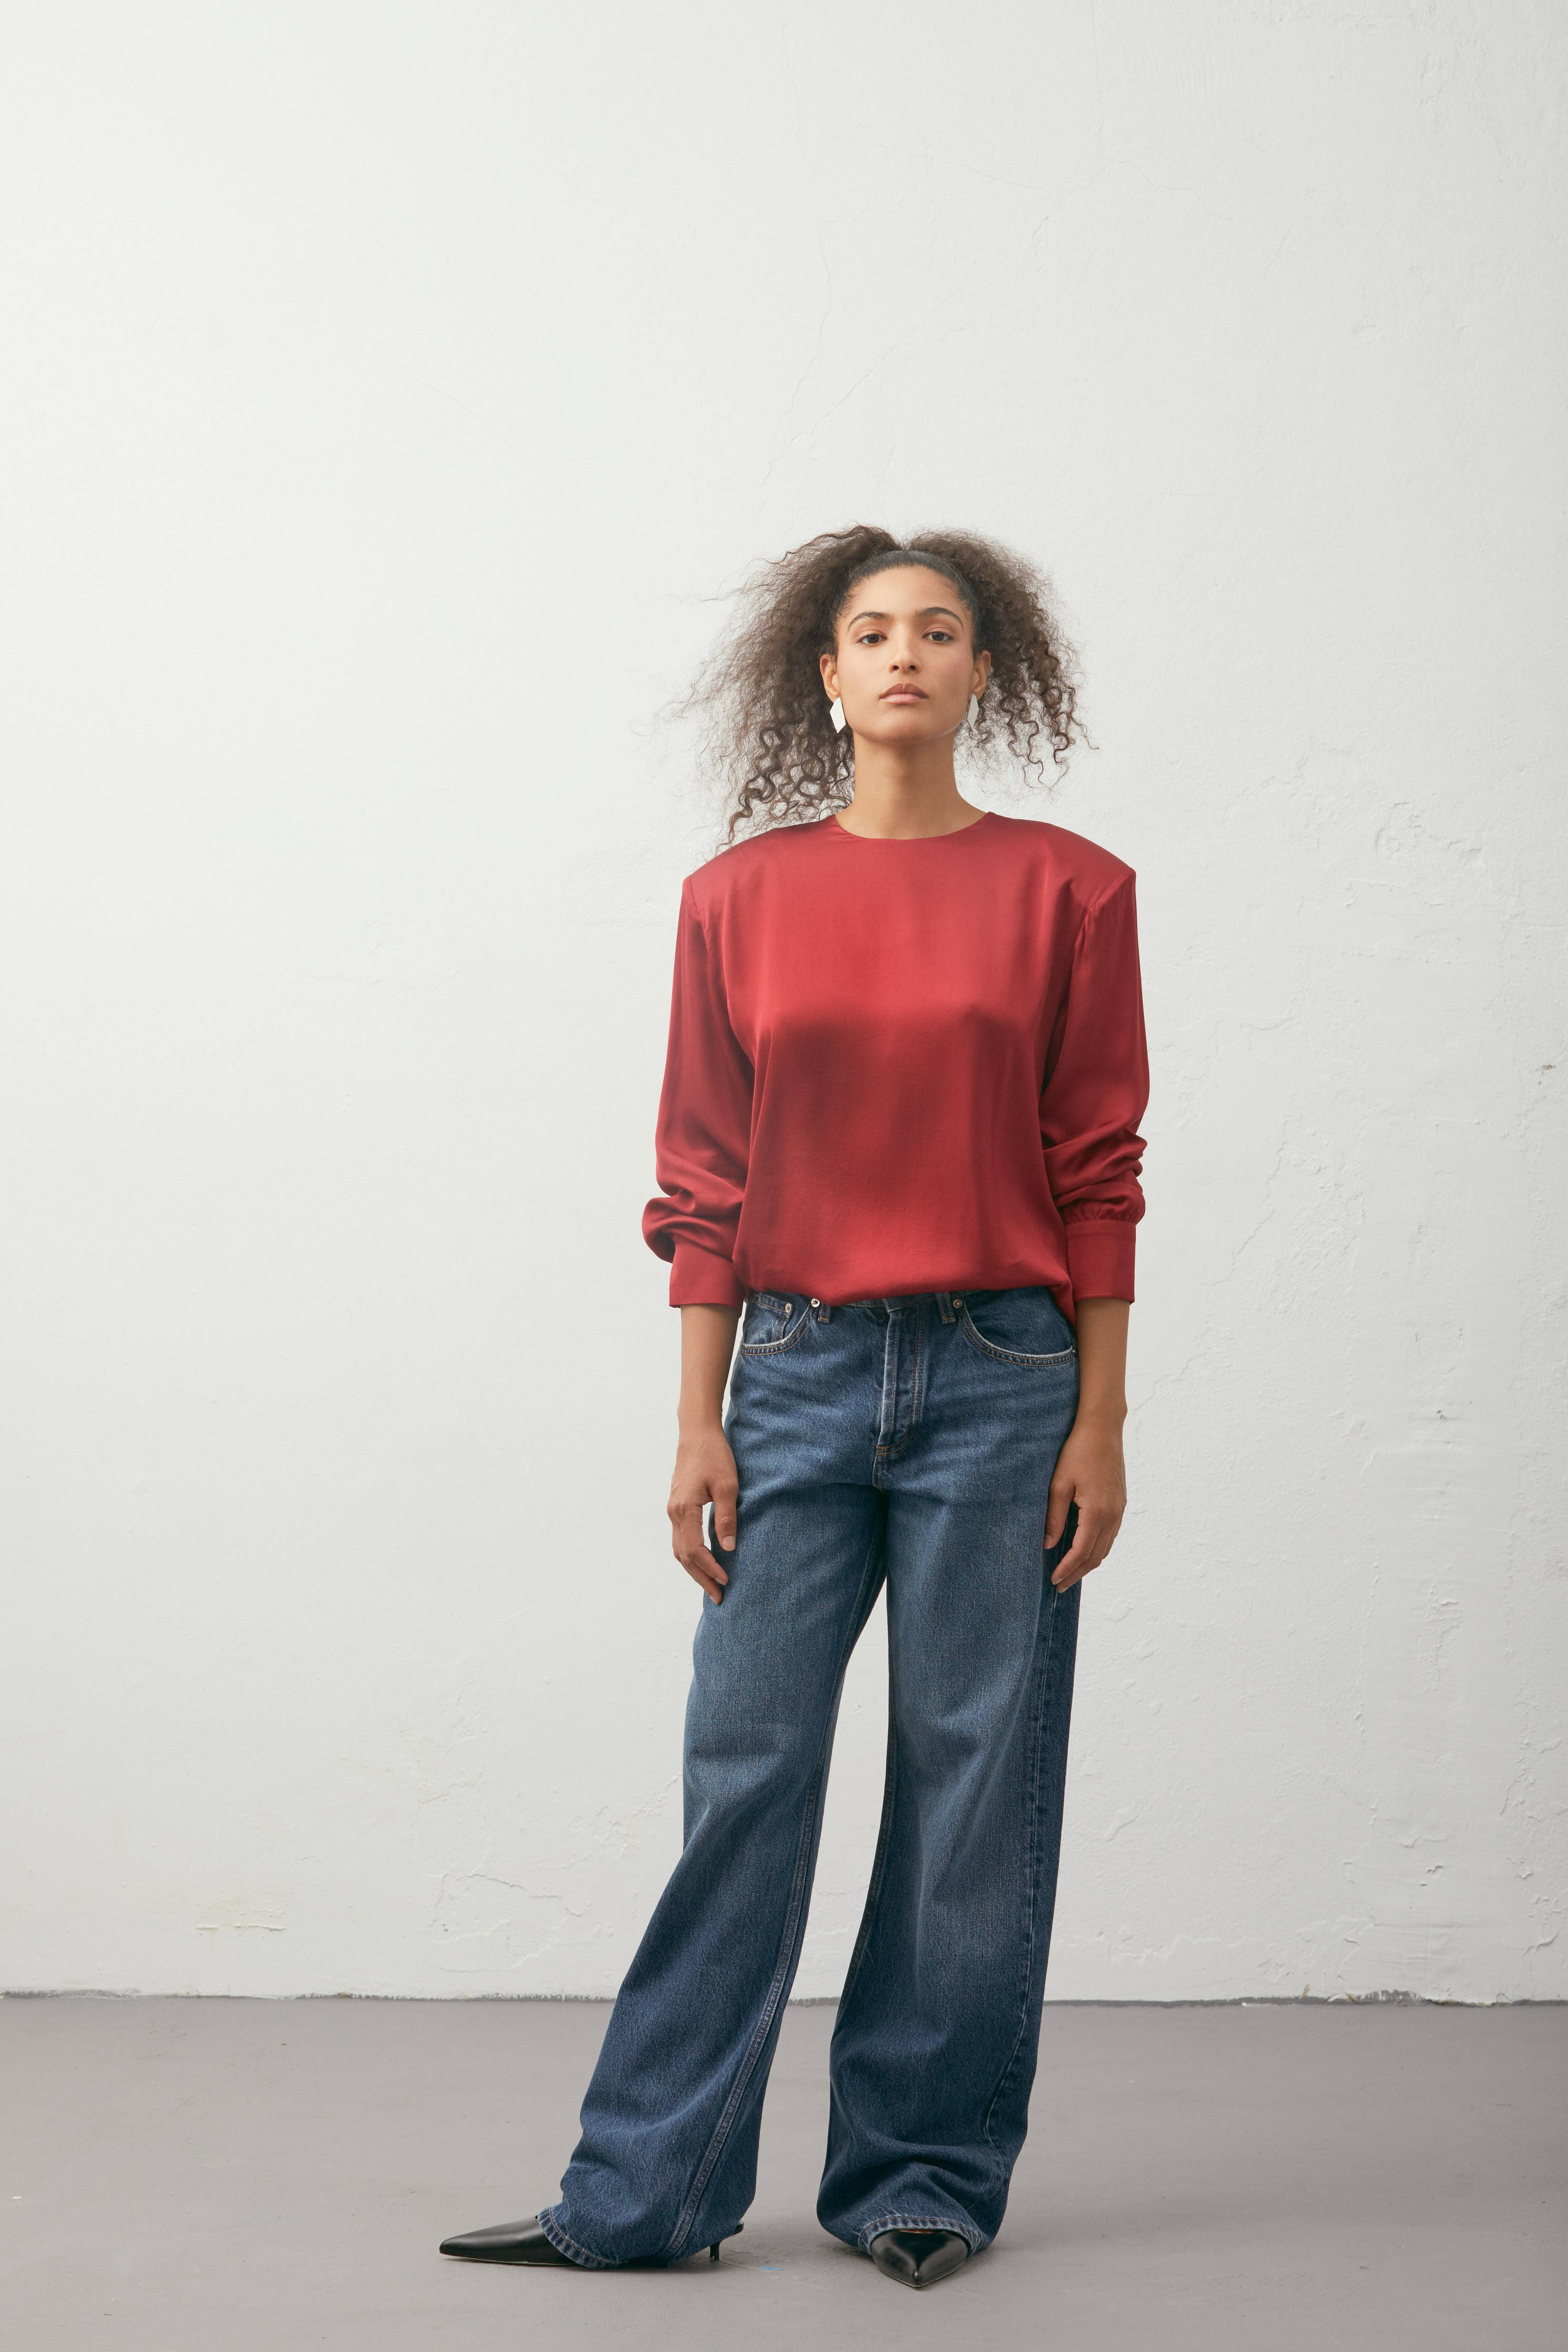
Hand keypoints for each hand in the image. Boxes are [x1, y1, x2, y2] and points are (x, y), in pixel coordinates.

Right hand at [668, 1424, 738, 1603]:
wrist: (696, 1434)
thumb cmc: (714, 1456)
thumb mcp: (728, 1486)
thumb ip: (727, 1517)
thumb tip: (728, 1548)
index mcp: (684, 1509)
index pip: (695, 1550)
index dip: (710, 1568)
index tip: (726, 1580)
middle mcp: (674, 1513)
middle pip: (683, 1556)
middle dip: (700, 1578)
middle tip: (718, 1597)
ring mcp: (673, 1510)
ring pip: (679, 1549)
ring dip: (694, 1569)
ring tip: (711, 1585)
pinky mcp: (677, 1507)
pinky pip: (681, 1538)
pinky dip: (691, 1555)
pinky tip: (704, 1561)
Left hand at [1045, 1411, 1126, 1589]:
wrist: (1102, 1429)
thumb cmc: (1078, 1452)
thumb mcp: (1059, 1484)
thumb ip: (1054, 1517)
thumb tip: (1047, 1544)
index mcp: (1097, 1512)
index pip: (1081, 1552)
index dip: (1067, 1569)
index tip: (1053, 1580)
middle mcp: (1113, 1515)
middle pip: (1096, 1556)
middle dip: (1077, 1573)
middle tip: (1060, 1585)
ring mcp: (1119, 1510)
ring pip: (1105, 1548)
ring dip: (1088, 1564)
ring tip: (1070, 1573)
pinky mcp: (1120, 1504)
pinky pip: (1110, 1536)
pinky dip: (1097, 1549)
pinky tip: (1084, 1551)